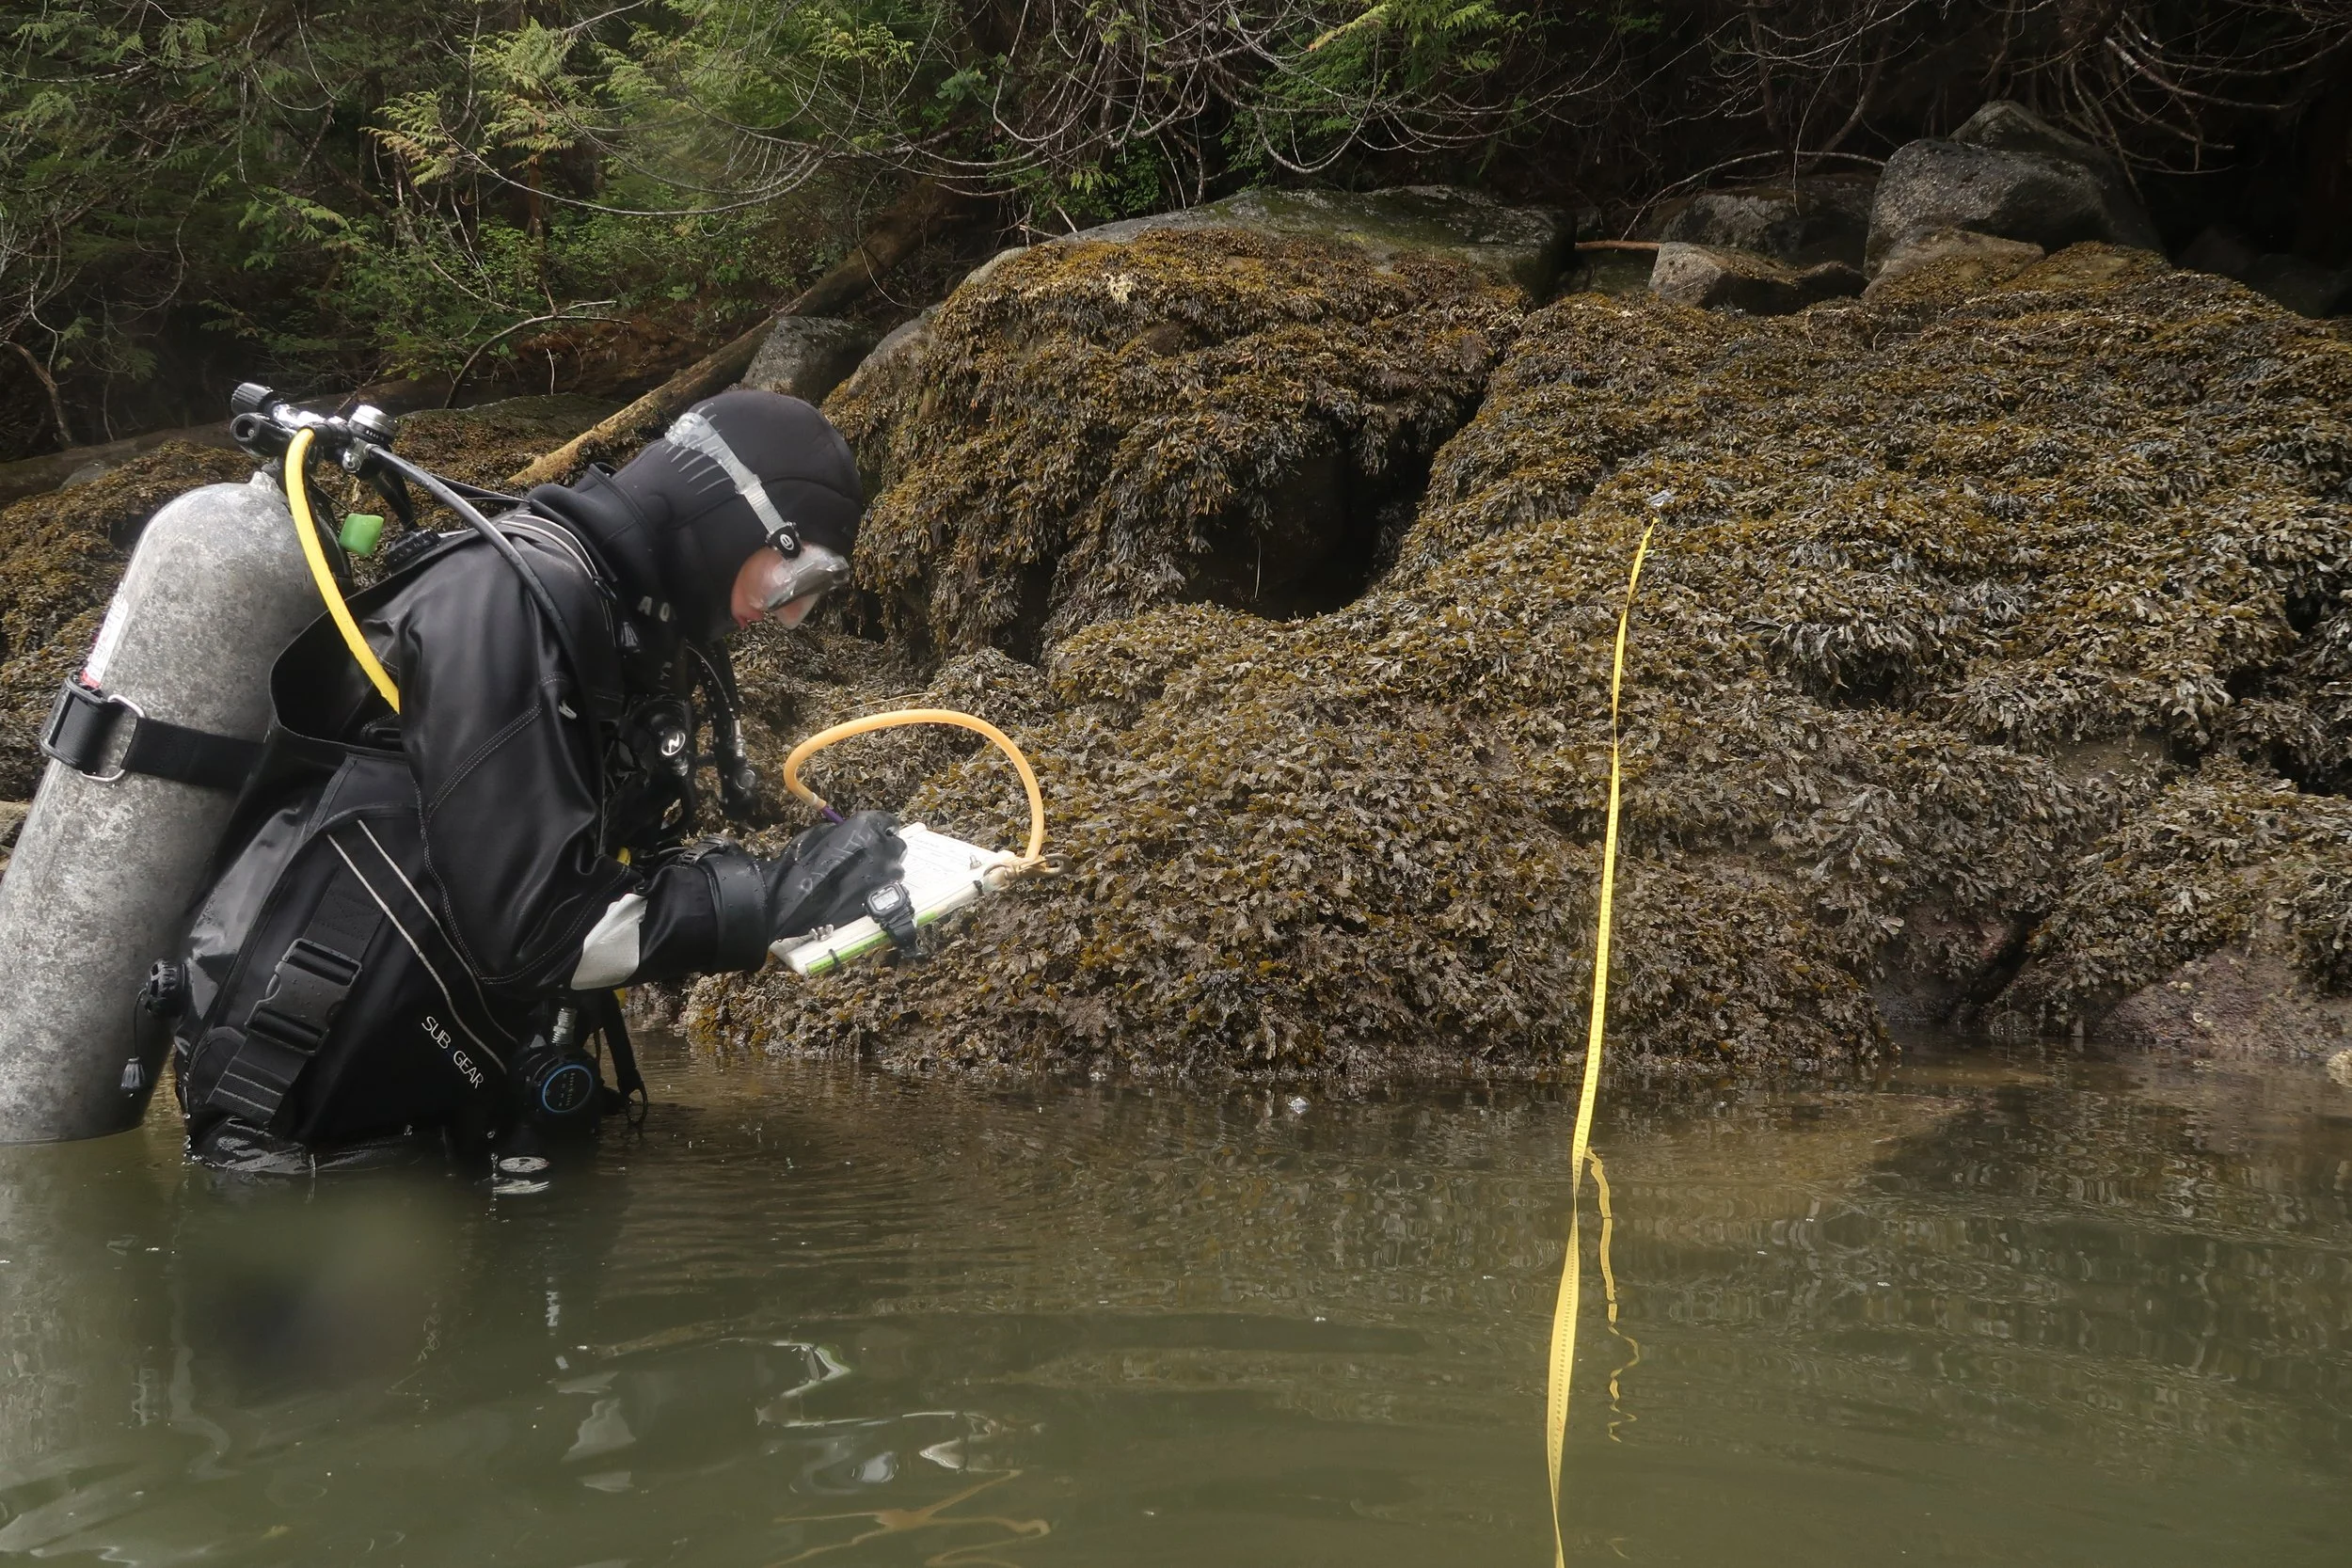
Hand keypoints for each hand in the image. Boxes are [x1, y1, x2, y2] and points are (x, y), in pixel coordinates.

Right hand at [760, 810, 905, 939]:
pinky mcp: (885, 898)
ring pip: (894, 870)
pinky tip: (861, 895)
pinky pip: (889, 889)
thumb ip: (846, 831)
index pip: (889, 821)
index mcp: (868, 827)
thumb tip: (856, 835)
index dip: (881, 829)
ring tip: (860, 881)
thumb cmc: (800, 864)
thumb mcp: (820, 834)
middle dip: (883, 851)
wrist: (791, 903)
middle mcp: (884, 848)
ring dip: (881, 872)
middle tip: (866, 859)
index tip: (875, 835)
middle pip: (895, 846)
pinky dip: (878, 890)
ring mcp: (887, 875)